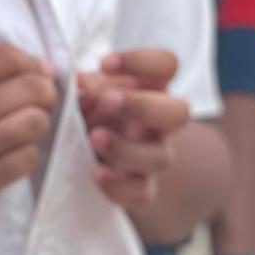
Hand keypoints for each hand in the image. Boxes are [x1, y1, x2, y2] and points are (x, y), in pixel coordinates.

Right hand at [0, 43, 57, 252]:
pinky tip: (10, 156)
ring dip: (37, 125)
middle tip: (38, 104)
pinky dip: (26, 155)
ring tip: (22, 130)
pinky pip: (25, 160)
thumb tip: (39, 70)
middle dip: (44, 94)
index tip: (37, 73)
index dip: (31, 62)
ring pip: (34, 124)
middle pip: (29, 89)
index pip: (4, 57)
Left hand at [78, 48, 189, 213]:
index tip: (105, 63)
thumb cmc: (93, 115)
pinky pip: (143, 193)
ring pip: (161, 158)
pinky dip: (118, 186)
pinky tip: (95, 172)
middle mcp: (161, 123)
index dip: (141, 61)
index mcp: (152, 88)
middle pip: (179, 112)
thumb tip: (75, 82)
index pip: (167, 65)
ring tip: (94, 138)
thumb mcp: (87, 95)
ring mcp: (155, 157)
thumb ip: (83, 88)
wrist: (94, 158)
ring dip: (125, 148)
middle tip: (108, 102)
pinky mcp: (143, 189)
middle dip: (143, 107)